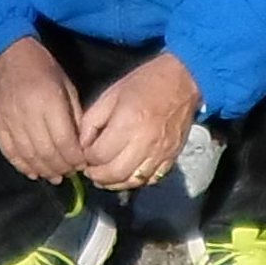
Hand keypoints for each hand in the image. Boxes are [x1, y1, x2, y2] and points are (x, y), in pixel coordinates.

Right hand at [0, 36, 84, 183]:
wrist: (4, 54)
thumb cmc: (41, 67)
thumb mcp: (66, 85)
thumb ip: (74, 116)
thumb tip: (81, 146)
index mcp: (48, 101)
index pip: (64, 141)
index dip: (75, 159)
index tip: (83, 164)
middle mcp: (27, 113)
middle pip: (47, 153)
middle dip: (62, 168)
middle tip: (70, 172)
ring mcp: (8, 120)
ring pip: (28, 156)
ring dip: (44, 171)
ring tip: (55, 176)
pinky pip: (9, 152)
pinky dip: (22, 166)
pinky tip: (34, 173)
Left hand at [78, 53, 200, 191]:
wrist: (182, 81)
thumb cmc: (143, 83)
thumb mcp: (110, 94)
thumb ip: (92, 120)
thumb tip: (83, 145)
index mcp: (128, 123)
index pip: (100, 154)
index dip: (87, 158)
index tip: (83, 154)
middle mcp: (145, 142)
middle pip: (115, 173)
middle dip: (97, 176)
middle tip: (89, 171)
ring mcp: (160, 154)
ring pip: (132, 181)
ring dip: (114, 183)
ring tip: (103, 177)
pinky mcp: (171, 159)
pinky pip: (150, 180)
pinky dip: (134, 182)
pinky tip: (125, 175)